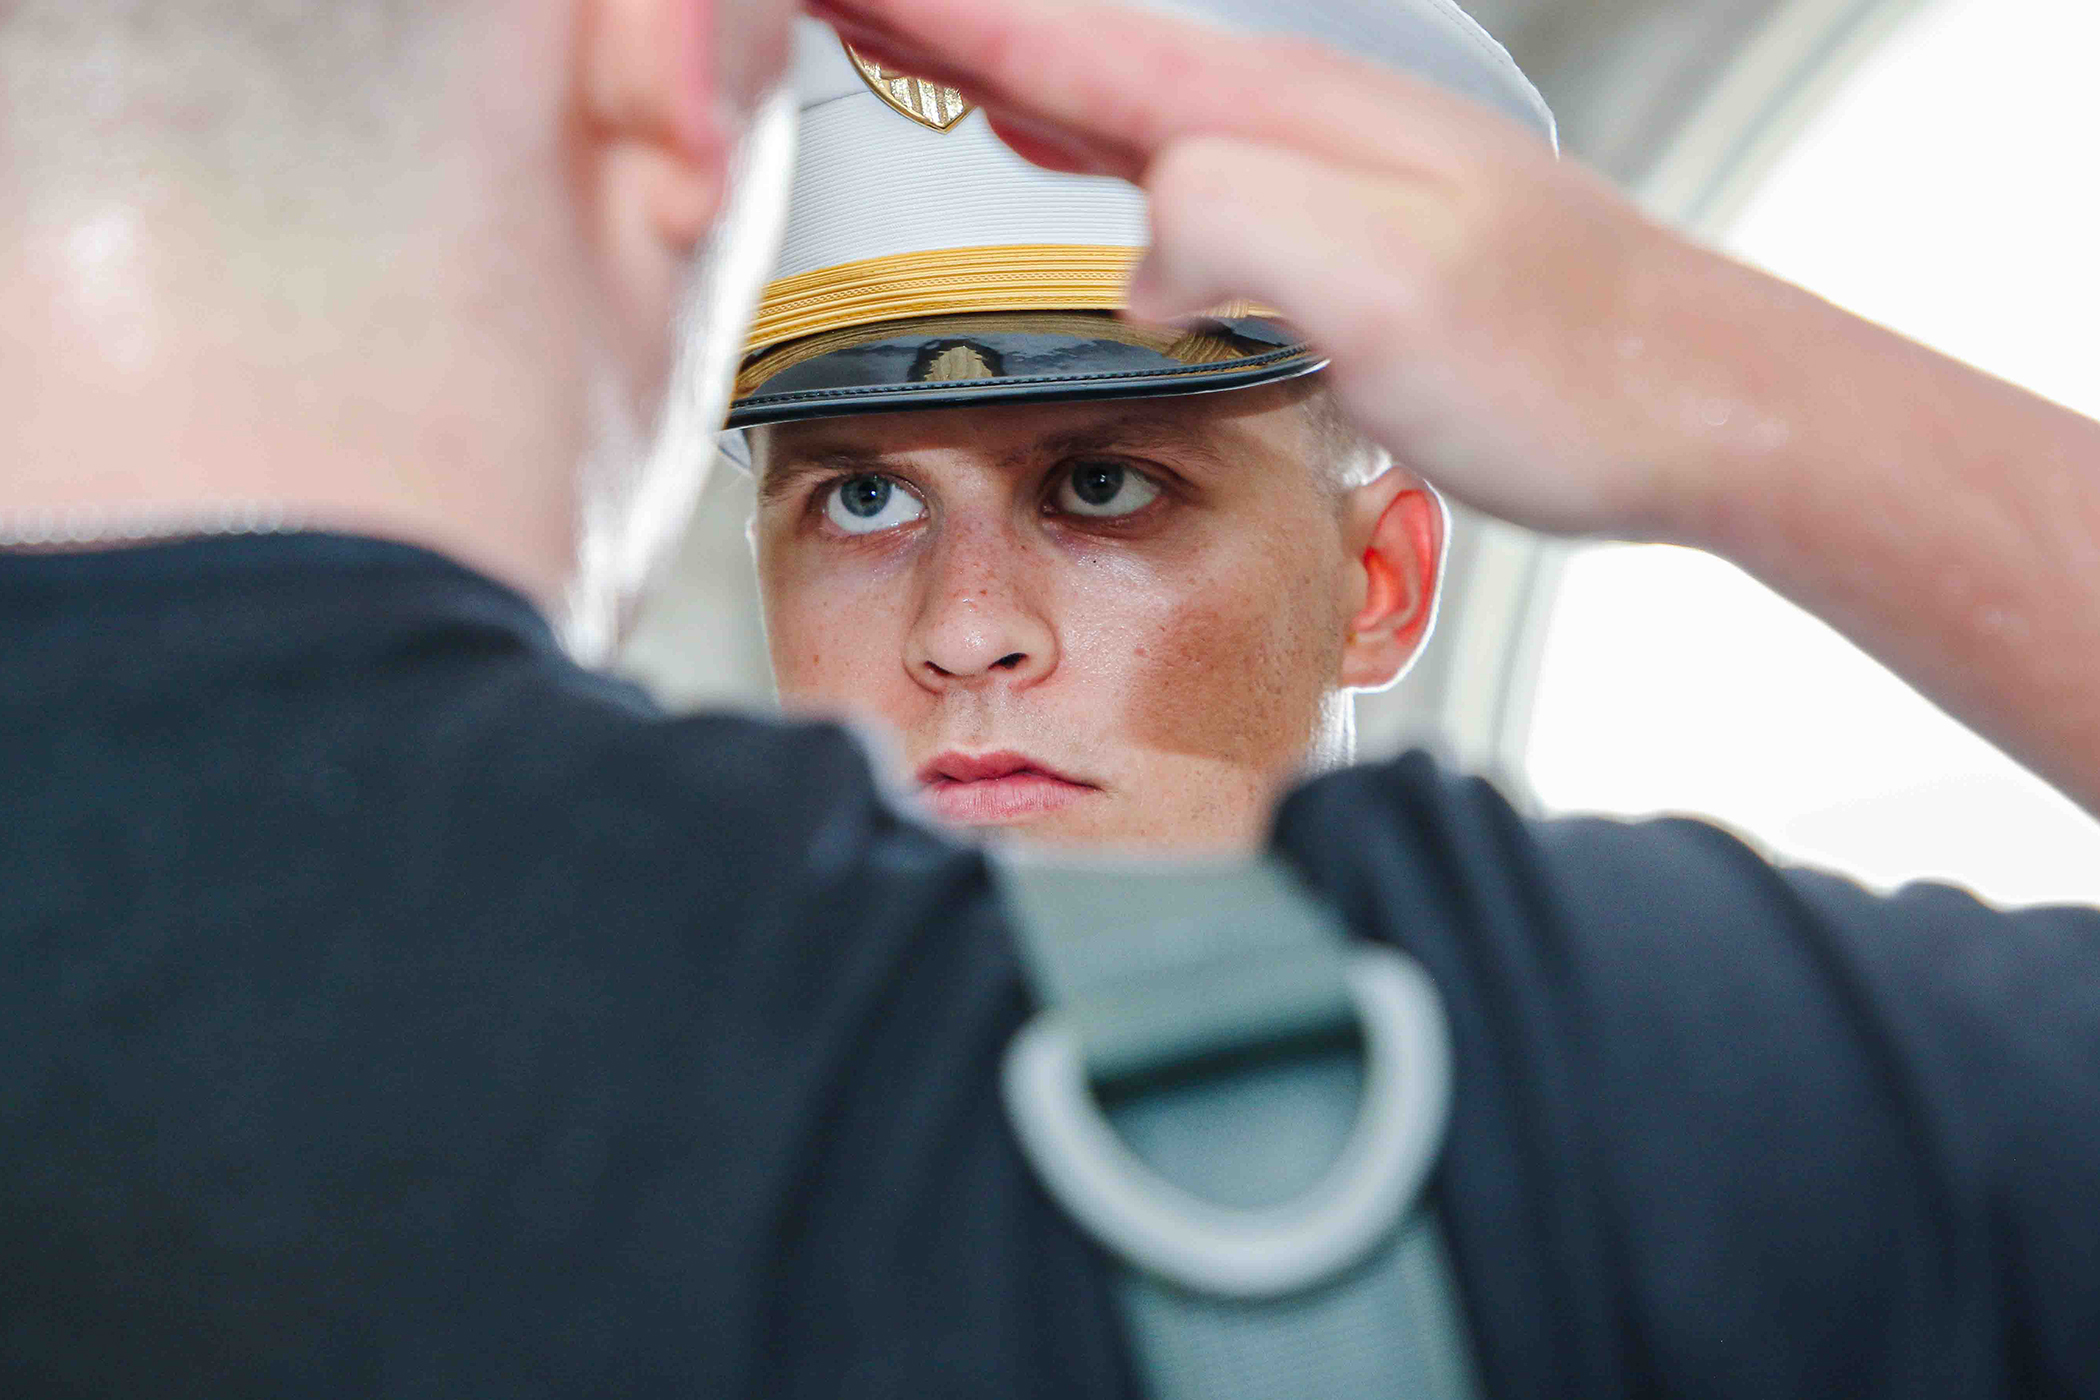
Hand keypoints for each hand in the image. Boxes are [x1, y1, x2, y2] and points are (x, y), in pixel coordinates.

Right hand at [808, 0, 1786, 542]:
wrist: (1698, 400)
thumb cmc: (1572, 363)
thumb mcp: (1382, 292)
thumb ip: (1227, 224)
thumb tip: (1138, 247)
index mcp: (1279, 116)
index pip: (1060, 41)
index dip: (928, 11)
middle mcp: (1292, 119)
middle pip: (1072, 47)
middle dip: (939, 21)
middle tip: (835, 3)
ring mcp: (1318, 167)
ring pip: (1118, 95)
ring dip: (1002, 67)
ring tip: (911, 44)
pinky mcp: (1339, 227)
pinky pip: (1174, 159)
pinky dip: (1088, 137)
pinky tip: (1076, 149)